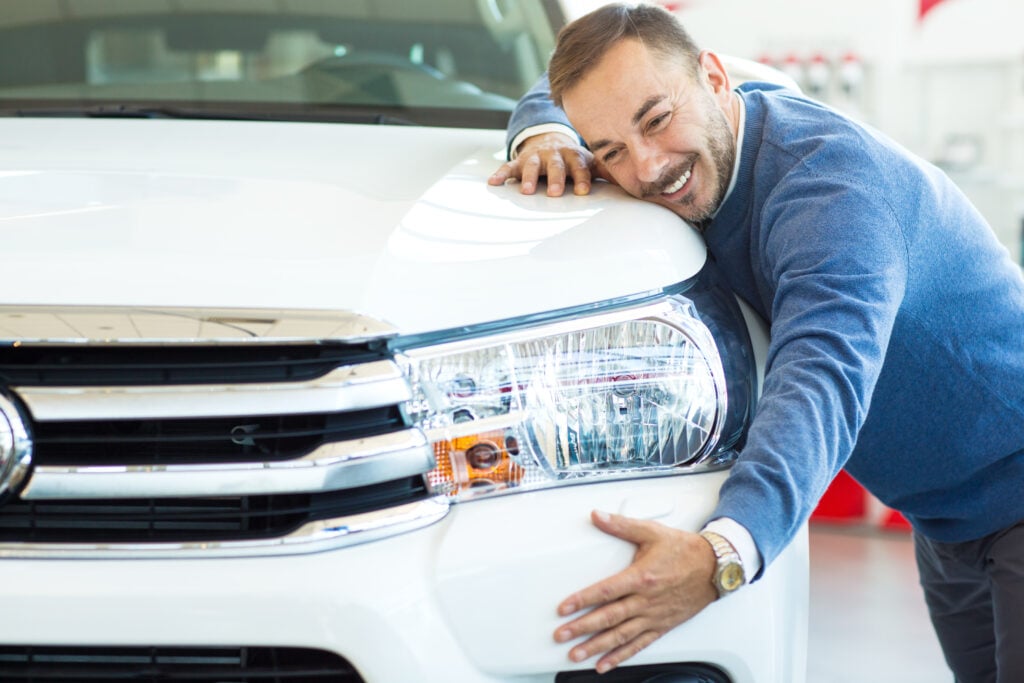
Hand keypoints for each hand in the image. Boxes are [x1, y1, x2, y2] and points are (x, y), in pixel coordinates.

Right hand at [488, 131, 594, 195]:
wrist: (549, 140)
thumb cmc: (572, 158)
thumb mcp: (589, 161)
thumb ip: (604, 170)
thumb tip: (631, 179)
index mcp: (573, 156)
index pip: (579, 166)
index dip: (581, 178)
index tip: (583, 191)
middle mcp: (554, 155)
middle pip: (555, 167)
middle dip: (555, 179)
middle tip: (555, 193)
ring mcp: (536, 157)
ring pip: (532, 166)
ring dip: (529, 178)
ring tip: (527, 192)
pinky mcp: (520, 161)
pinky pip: (508, 167)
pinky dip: (500, 175)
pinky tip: (493, 183)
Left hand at [554, 510, 717, 673]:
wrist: (715, 568)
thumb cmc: (685, 551)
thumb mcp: (651, 532)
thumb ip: (621, 525)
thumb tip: (598, 516)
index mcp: (641, 577)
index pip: (605, 592)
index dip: (582, 600)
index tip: (563, 609)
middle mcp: (646, 600)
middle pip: (609, 618)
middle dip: (582, 628)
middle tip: (561, 636)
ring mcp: (654, 616)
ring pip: (621, 636)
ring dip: (597, 647)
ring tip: (577, 654)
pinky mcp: (662, 626)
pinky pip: (639, 645)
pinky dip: (621, 657)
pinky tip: (606, 664)